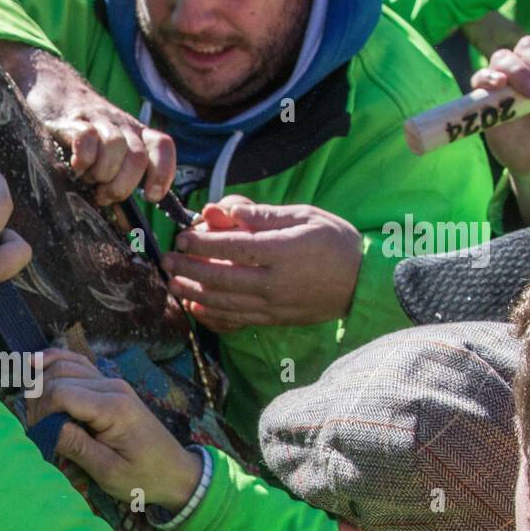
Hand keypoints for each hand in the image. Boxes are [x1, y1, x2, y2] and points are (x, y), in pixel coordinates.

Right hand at [0, 41, 175, 204]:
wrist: (53, 89)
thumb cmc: (82, 139)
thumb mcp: (106, 159)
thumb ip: (118, 188)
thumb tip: (128, 228)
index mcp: (137, 134)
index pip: (163, 147)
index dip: (163, 173)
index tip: (150, 196)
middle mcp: (123, 126)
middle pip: (137, 157)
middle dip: (122, 186)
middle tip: (104, 195)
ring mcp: (99, 121)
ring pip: (115, 148)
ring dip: (101, 173)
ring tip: (88, 180)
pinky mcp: (73, 121)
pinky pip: (87, 140)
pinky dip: (84, 159)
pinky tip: (76, 167)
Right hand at [25, 349, 201, 511]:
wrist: (176, 472)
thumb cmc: (144, 477)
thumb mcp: (108, 472)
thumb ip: (77, 447)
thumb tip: (44, 427)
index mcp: (113, 408)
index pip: (61, 394)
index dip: (40, 412)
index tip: (35, 434)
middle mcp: (112, 386)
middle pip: (59, 376)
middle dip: (38, 399)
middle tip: (32, 427)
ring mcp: (111, 382)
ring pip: (65, 365)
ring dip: (42, 381)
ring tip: (32, 409)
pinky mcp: (109, 385)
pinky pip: (78, 364)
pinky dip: (56, 361)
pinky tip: (36, 364)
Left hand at [164, 197, 363, 331]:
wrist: (362, 282)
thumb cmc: (333, 241)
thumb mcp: (303, 216)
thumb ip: (262, 215)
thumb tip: (223, 210)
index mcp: (284, 251)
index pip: (232, 247)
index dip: (201, 242)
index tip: (182, 236)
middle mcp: (276, 282)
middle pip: (220, 277)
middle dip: (187, 269)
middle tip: (166, 260)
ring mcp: (274, 305)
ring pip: (223, 302)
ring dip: (192, 293)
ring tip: (171, 283)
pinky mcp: (274, 320)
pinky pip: (236, 319)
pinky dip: (211, 314)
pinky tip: (194, 306)